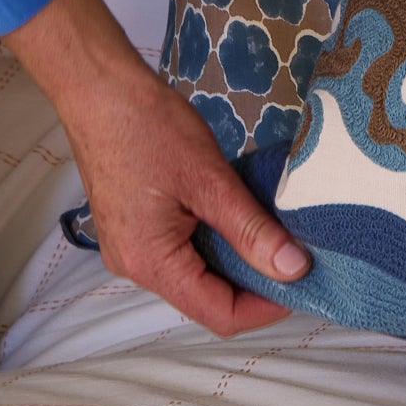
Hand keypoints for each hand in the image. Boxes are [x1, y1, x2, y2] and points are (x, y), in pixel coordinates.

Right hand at [6, 0, 307, 336]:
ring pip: (197, 275)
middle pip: (208, 299)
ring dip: (238, 261)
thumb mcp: (211, 181)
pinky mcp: (136, 229)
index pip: (218, 314)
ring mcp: (132, 249)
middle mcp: (136, 267)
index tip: (305, 281)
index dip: (266, 307)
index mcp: (151, 263)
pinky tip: (243, 219)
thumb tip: (295, 269)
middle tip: (299, 255)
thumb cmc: (150, 129)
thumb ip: (252, 230)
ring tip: (276, 235)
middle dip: (255, 284)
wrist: (100, 91)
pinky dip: (217, 243)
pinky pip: (183, 252)